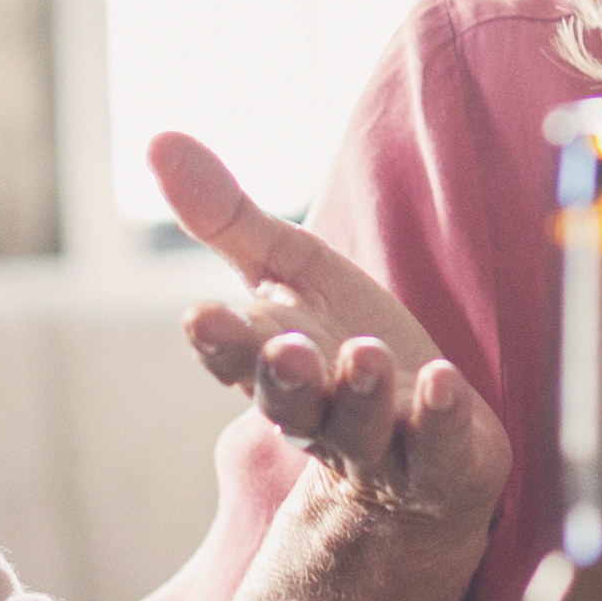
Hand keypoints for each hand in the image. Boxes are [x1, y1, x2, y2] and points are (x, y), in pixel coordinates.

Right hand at [148, 133, 509, 549]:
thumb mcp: (289, 271)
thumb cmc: (342, 344)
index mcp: (271, 366)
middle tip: (286, 348)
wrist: (419, 447)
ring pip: (360, 427)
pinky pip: (439, 447)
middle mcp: (318, 414)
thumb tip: (157, 138)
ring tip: (364, 354)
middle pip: (291, 404)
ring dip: (360, 392)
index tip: (200, 315)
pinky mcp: (444, 462)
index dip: (221, 342)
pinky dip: (439, 418)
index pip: (236, 356)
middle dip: (284, 378)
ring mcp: (381, 445)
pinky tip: (441, 382)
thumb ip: (227, 218)